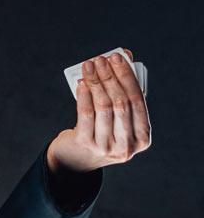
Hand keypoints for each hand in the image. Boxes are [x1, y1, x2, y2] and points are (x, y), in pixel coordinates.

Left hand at [47, 48, 151, 174]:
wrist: (75, 160)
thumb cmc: (102, 133)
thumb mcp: (118, 120)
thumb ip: (124, 93)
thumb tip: (124, 58)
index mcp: (142, 139)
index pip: (138, 102)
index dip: (128, 77)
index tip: (118, 58)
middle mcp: (126, 145)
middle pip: (120, 103)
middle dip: (110, 77)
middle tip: (100, 60)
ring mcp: (105, 146)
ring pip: (103, 107)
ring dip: (95, 82)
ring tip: (89, 67)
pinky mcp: (85, 144)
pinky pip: (85, 114)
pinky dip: (84, 95)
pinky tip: (82, 83)